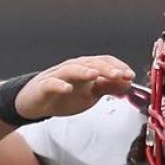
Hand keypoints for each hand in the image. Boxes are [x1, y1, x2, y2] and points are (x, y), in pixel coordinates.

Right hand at [13, 56, 135, 120]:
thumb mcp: (90, 94)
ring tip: (95, 75)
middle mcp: (74, 68)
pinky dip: (60, 85)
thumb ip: (108, 87)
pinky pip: (52, 84)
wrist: (35, 102)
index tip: (130, 75)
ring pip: (72, 69)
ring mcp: (58, 76)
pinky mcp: (44, 86)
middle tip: (119, 75)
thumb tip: (127, 83)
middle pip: (91, 63)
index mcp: (86, 69)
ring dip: (84, 71)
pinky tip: (67, 88)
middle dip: (106, 68)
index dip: (118, 67)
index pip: (104, 62)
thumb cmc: (62, 96)